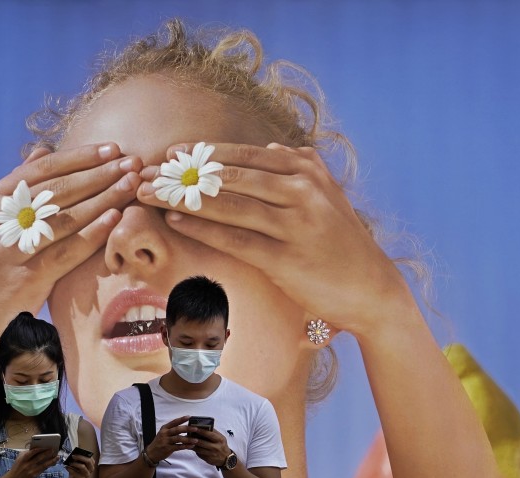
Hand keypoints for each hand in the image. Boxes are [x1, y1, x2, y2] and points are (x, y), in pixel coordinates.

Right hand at [0, 143, 142, 352]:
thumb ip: (22, 185)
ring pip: (67, 217)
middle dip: (101, 173)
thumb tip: (42, 149)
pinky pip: (68, 250)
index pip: (44, 167)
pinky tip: (115, 218)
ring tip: (131, 185)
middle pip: (60, 189)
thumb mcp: (1, 219)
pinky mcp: (27, 276)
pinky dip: (93, 233)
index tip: (113, 148)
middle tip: (133, 162)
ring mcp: (14, 247)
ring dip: (104, 198)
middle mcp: (2, 218)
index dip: (81, 156)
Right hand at [2, 446, 59, 477]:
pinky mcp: (34, 475)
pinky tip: (53, 462)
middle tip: (53, 449)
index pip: (32, 452)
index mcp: (23, 459)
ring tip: (57, 457)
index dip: (39, 449)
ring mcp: (31, 470)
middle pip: (39, 458)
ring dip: (51, 460)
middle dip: (47, 453)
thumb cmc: (17, 466)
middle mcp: (27, 464)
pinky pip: (43, 469)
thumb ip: (27, 453)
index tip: (46, 445)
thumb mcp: (19, 458)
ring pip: (43, 464)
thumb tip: (38, 448)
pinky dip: (48, 465)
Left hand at [65, 451, 95, 477]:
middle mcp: (91, 469)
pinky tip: (66, 467)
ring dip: (75, 463)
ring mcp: (87, 475)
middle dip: (80, 457)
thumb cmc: (78, 471)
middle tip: (72, 456)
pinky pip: (76, 473)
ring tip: (69, 462)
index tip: (77, 452)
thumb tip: (74, 454)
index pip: (90, 458)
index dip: (84, 454)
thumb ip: (78, 460)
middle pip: (88, 461)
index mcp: (91, 464)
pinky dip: (70, 469)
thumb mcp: (79, 465)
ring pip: (82, 467)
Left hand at [137, 142, 412, 338]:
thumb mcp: (326, 195)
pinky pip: (236, 239)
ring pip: (229, 204)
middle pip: (230, 175)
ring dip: (184, 199)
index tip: (169, 153)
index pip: (243, 154)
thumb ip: (298, 169)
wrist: (372, 288)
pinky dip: (204, 229)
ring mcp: (296, 223)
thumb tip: (267, 148)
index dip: (201, 153)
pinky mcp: (288, 258)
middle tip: (147, 173)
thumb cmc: (341, 244)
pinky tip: (177, 223)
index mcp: (306, 169)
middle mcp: (302, 189)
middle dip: (183, 174)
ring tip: (151, 195)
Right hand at [144, 416, 196, 464]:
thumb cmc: (160, 442)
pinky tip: (191, 446)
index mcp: (164, 428)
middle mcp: (165, 433)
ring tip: (196, 440)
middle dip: (187, 429)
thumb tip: (186, 427)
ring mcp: (165, 441)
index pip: (174, 422)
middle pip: (177, 430)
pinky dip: (185, 446)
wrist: (151, 453)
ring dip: (188, 439)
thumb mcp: (163, 433)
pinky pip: (178, 447)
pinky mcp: (167, 449)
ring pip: (178, 439)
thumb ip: (172, 430)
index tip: (189, 416)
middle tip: (196, 428)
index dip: (181, 419)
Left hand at [190, 428, 232, 467]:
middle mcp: (216, 447)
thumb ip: (213, 433)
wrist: (227, 459)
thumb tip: (202, 426)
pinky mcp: (208, 459)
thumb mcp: (220, 438)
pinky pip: (199, 453)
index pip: (209, 434)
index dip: (201, 431)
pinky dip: (194, 449)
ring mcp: (212, 454)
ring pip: (199, 449)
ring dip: (192, 444)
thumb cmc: (221, 445)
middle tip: (187, 434)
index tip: (194, 427)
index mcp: (220, 439)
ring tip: (186, 440)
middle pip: (203, 442)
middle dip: (194, 438)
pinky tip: (189, 446)